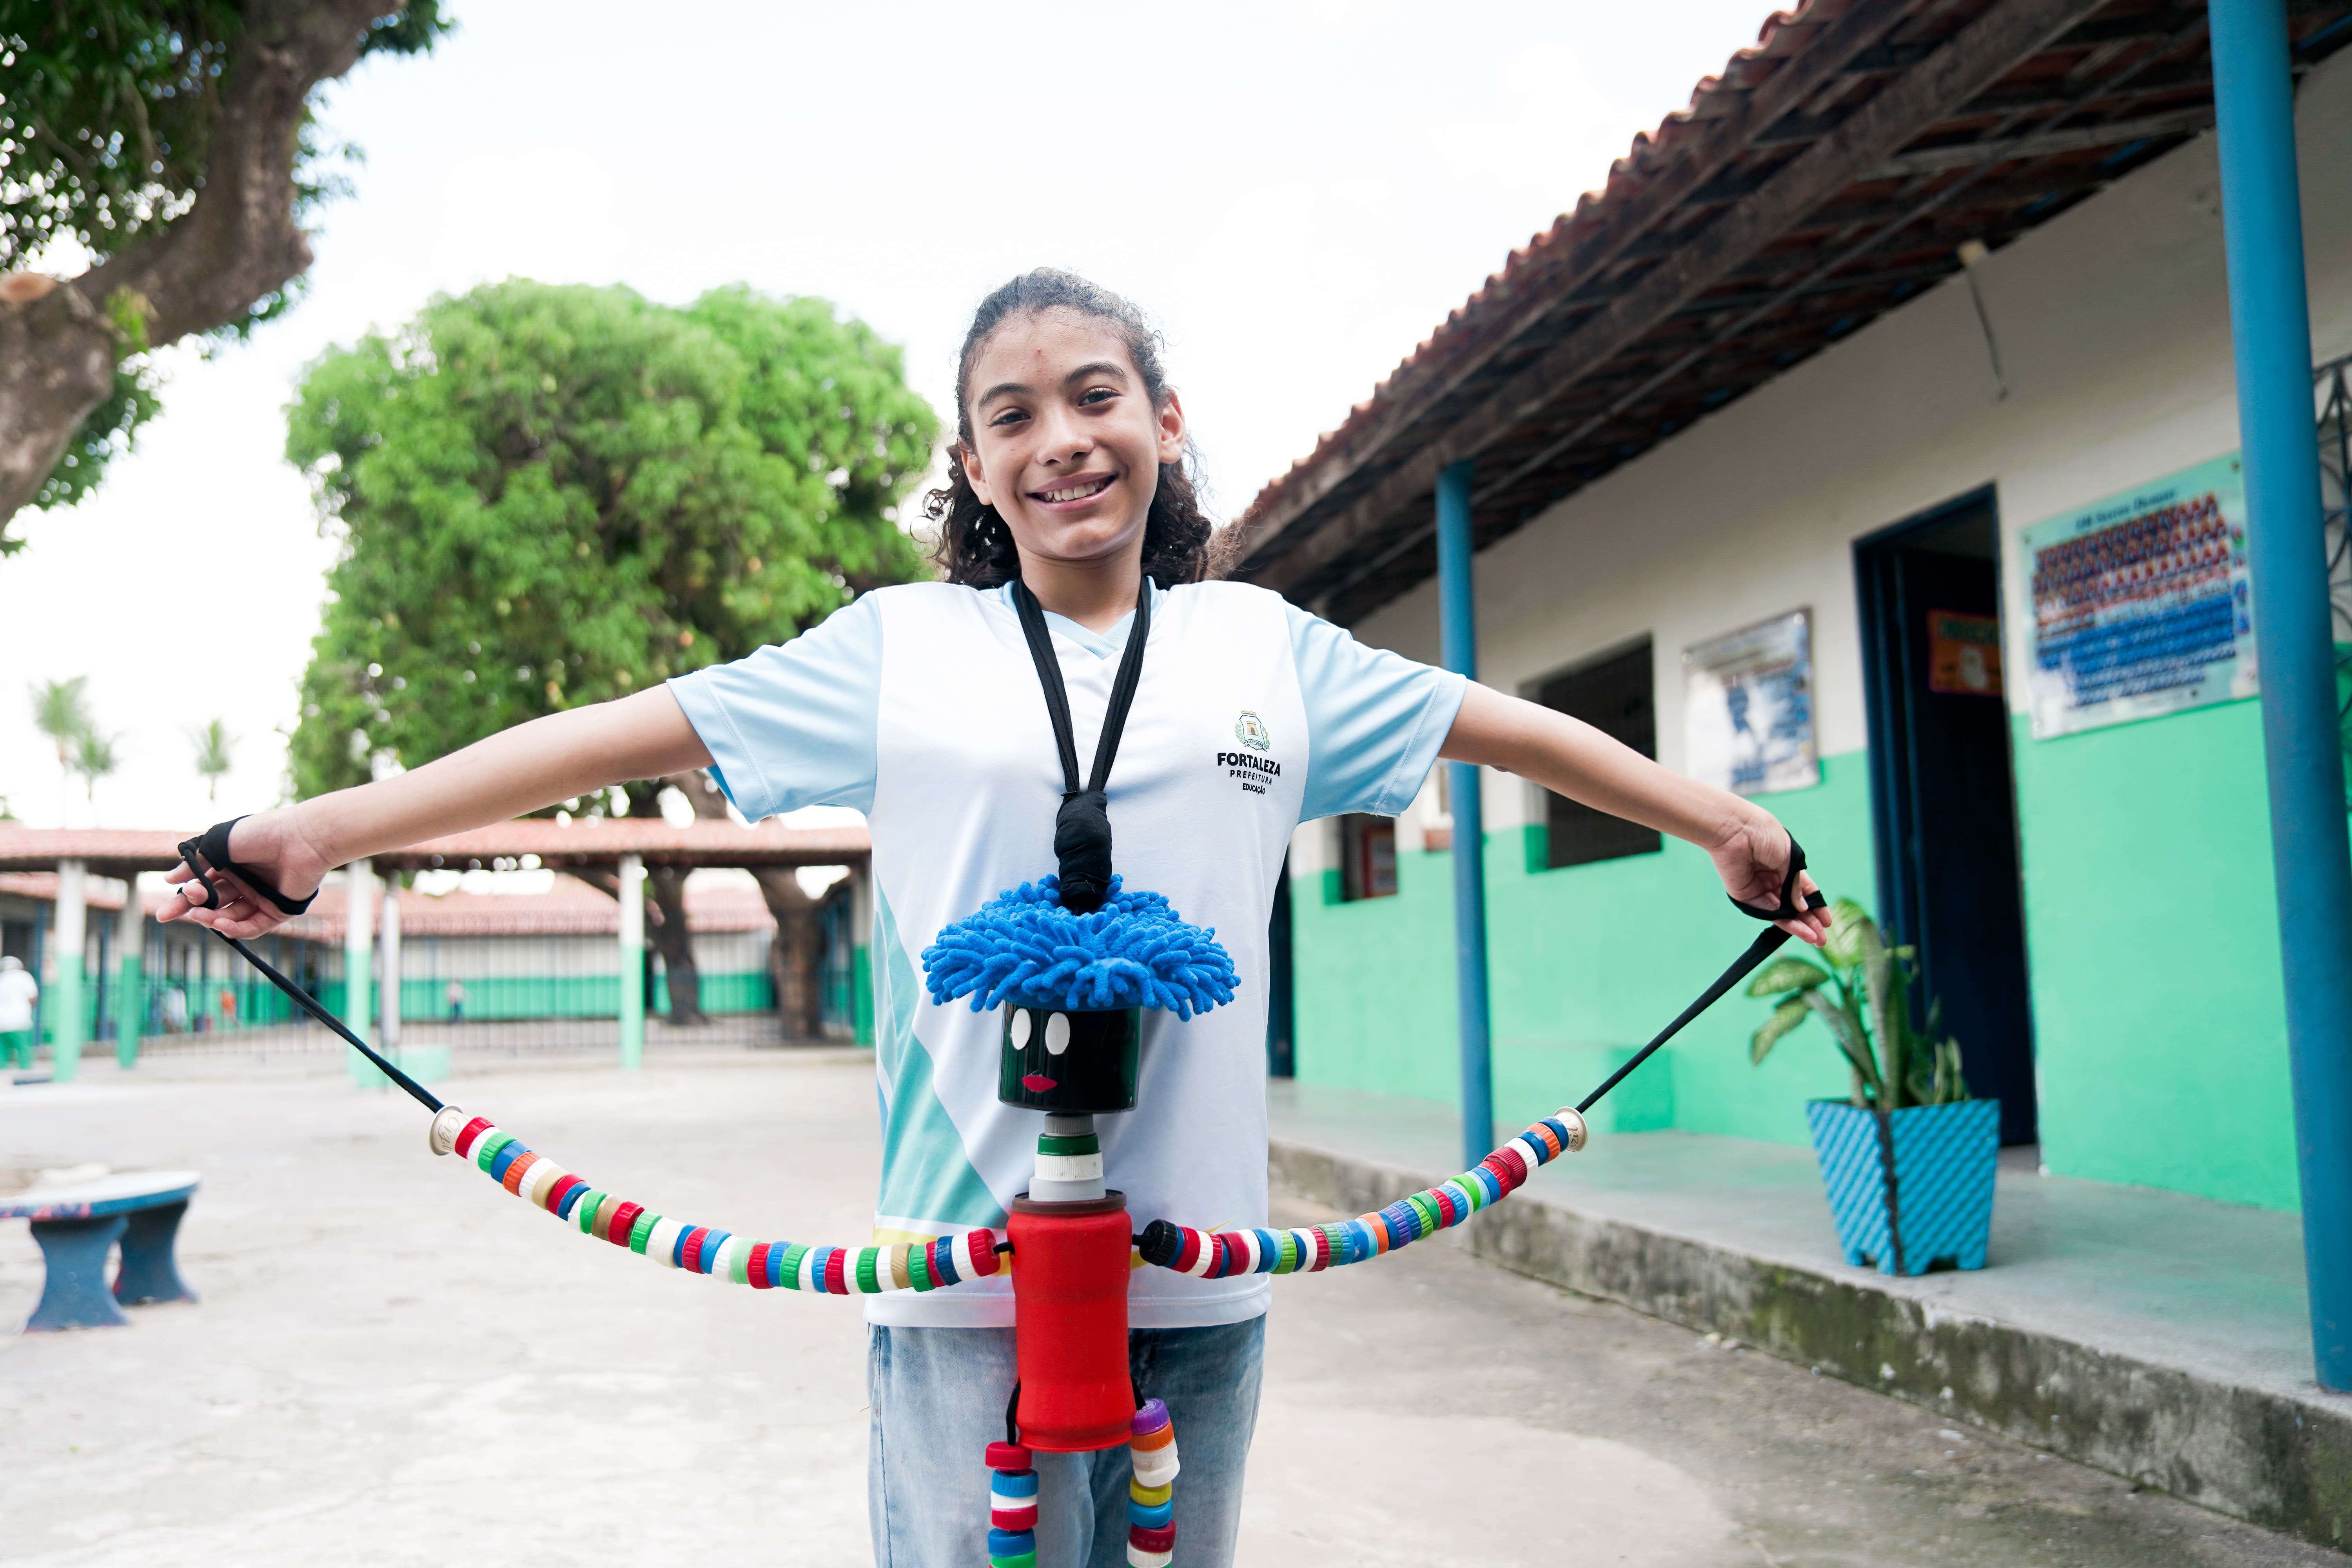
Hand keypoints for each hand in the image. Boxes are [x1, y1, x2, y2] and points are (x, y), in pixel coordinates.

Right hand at [159, 809, 334, 938]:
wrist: (301, 838)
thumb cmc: (262, 834)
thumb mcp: (219, 843)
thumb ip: (194, 863)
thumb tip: (168, 880)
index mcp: (230, 865)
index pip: (201, 887)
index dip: (182, 899)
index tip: (164, 910)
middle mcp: (244, 882)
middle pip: (212, 904)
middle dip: (189, 911)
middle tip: (167, 915)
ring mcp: (260, 897)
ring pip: (229, 917)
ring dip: (210, 919)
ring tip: (200, 915)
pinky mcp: (278, 910)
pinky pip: (253, 926)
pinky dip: (235, 928)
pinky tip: (220, 924)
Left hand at [1708, 809, 1831, 946]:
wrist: (1737, 830)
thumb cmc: (1765, 835)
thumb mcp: (1790, 859)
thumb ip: (1795, 886)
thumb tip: (1803, 907)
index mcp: (1785, 865)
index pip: (1804, 890)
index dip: (1816, 905)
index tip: (1827, 921)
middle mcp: (1773, 879)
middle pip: (1794, 905)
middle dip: (1810, 921)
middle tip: (1823, 938)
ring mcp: (1760, 888)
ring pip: (1783, 913)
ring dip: (1800, 926)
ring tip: (1817, 940)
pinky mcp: (1746, 896)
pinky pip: (1768, 912)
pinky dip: (1786, 922)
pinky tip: (1801, 929)